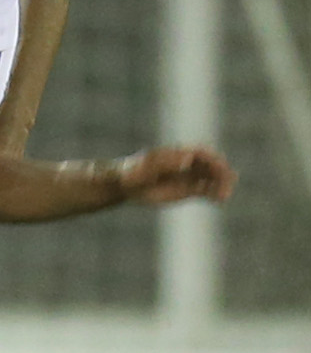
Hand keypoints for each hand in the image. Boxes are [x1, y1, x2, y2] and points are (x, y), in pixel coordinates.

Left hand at [118, 146, 236, 204]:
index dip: (212, 158)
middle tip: (228, 182)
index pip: (200, 153)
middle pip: (210, 165)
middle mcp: (186, 164)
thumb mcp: (146, 167)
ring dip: (220, 185)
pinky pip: (205, 190)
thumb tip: (187, 159)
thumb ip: (164, 163)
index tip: (219, 166)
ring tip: (225, 195)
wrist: (125, 185)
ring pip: (210, 179)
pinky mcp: (187, 189)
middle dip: (220, 172)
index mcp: (177, 154)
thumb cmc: (133, 173)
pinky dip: (214, 194)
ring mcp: (187, 177)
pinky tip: (221, 199)